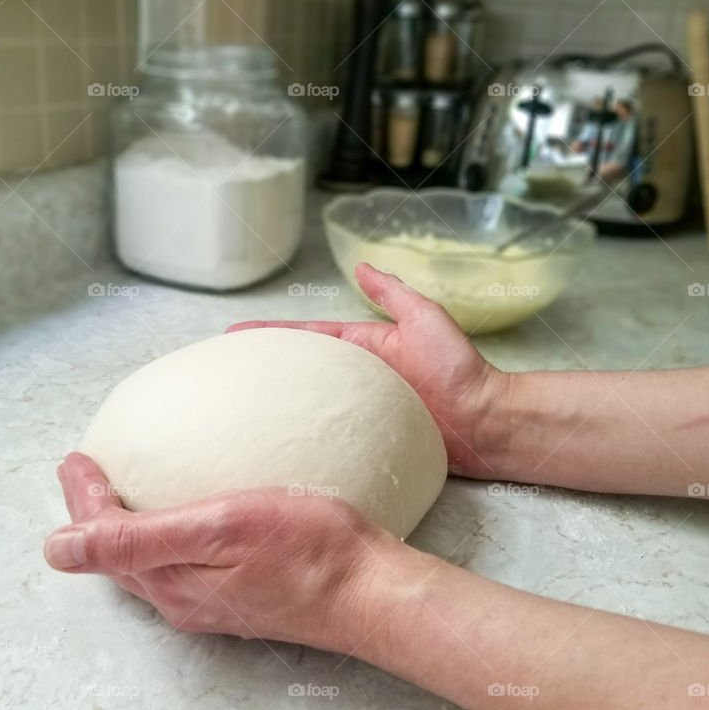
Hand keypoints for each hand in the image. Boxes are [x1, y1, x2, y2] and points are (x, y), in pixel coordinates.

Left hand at [44, 452, 404, 648]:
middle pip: (119, 553)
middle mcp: (183, 597)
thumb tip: (60, 549)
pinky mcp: (239, 592)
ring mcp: (211, 599)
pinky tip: (180, 519)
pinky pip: (180, 563)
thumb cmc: (305, 549)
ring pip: (148, 561)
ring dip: (124, 526)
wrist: (368, 588)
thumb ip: (135, 540)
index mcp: (169, 581)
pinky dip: (161, 535)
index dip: (82, 498)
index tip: (74, 460)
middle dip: (94, 515)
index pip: (103, 537)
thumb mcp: (215, 530)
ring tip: (120, 494)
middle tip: (86, 476)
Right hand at [228, 263, 508, 475]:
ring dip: (276, 406)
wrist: (486, 422)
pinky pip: (329, 438)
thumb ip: (392, 294)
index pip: (309, 337)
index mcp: (366, 348)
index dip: (273, 335)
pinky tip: (277, 444)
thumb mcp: (424, 318)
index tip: (235, 336)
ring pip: (310, 407)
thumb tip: (362, 265)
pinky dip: (304, 438)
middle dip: (263, 370)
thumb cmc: (459, 369)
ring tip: (235, 409)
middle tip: (223, 374)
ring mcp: (360, 411)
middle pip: (302, 372)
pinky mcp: (367, 441)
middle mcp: (358, 379)